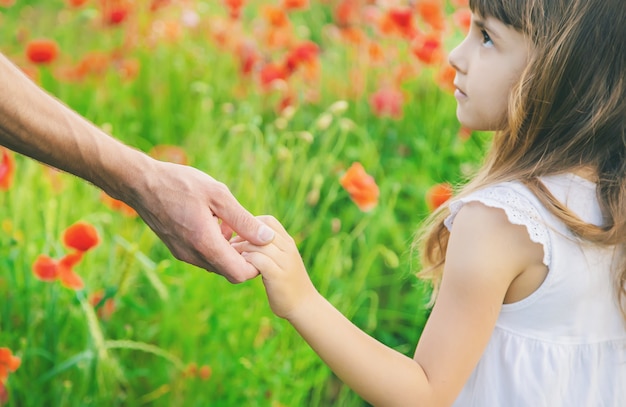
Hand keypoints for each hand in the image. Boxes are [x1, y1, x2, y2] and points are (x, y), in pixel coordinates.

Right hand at [128, 160, 274, 282]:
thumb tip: (267, 237)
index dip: (256, 264)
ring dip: (229, 250)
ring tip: (229, 223)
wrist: (141, 184)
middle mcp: (194, 255)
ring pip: (217, 264)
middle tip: (247, 230)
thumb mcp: (218, 195)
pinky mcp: (178, 250)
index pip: (240, 274)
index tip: (259, 243)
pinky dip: (215, 246)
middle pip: (230, 272)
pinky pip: (204, 257)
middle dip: (244, 257)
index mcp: (205, 244)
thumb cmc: (180, 184)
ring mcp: (184, 255)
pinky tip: (215, 223)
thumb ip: (243, 220)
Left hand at [231, 215, 317, 318]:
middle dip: (241, 236)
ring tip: (232, 256)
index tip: (239, 236)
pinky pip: (259, 260)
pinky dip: (247, 261)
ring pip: (258, 245)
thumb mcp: (281, 261)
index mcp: (288, 243)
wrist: (304, 306)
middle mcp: (288, 249)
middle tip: (229, 246)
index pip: (269, 221)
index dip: (250, 224)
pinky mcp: (278, 276)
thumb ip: (269, 249)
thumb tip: (245, 240)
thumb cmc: (287, 284)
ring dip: (241, 249)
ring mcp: (285, 262)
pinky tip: (242, 267)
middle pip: (261, 231)